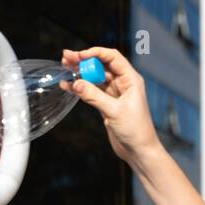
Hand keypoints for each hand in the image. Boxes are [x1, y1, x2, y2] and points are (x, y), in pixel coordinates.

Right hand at [60, 47, 161, 166]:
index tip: (80, 56)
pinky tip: (68, 86)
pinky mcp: (107, 104)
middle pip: (101, 65)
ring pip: (95, 78)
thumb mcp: (114, 111)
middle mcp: (123, 84)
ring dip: (80, 73)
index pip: (113, 58)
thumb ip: (94, 96)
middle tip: (67, 58)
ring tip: (64, 68)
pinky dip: (80, 88)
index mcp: (131, 80)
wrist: (139, 151)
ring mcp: (114, 94)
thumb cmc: (136, 131)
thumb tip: (76, 83)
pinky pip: (92, 91)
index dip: (95, 53)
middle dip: (84, 61)